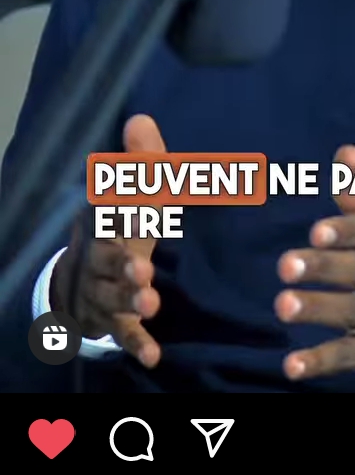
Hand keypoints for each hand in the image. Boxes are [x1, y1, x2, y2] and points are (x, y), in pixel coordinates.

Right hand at [52, 114, 164, 368]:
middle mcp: (96, 257)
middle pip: (106, 260)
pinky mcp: (110, 319)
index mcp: (104, 222)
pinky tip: (152, 356)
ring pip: (111, 296)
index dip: (123, 212)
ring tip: (150, 301)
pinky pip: (121, 332)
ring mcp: (100, 291)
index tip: (140, 208)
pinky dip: (134, 343)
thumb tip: (141, 118)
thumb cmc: (120, 230)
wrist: (81, 279)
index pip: (111, 214)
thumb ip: (144, 162)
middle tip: (142, 268)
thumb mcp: (135, 196)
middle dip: (121, 264)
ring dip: (130, 299)